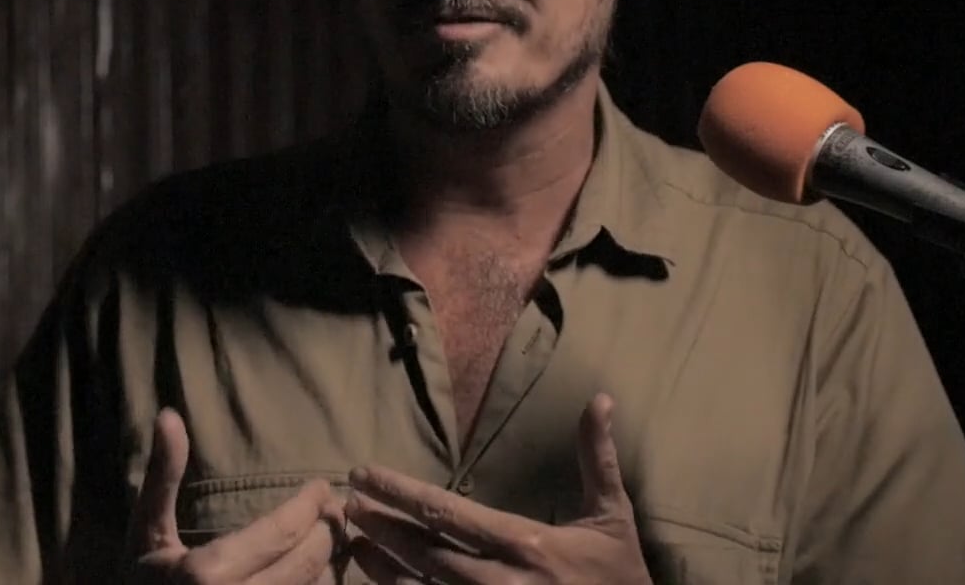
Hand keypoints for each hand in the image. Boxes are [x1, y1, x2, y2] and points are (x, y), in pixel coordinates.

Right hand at [129, 407, 347, 583]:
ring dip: (330, 561)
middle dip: (327, 529)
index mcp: (210, 574)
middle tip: (333, 507)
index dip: (310, 506)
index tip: (322, 486)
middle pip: (308, 561)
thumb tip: (169, 416)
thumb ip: (162, 477)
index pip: (282, 532)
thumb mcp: (146, 530)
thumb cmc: (141, 582)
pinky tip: (318, 570)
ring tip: (331, 534)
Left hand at [343, 393, 650, 584]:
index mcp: (525, 543)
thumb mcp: (613, 517)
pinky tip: (381, 584)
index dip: (399, 492)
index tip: (364, 474)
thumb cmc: (620, 577)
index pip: (447, 511)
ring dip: (382, 567)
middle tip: (344, 504)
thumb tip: (601, 398)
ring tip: (352, 543)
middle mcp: (500, 581)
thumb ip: (597, 458)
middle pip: (423, 551)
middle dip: (380, 526)